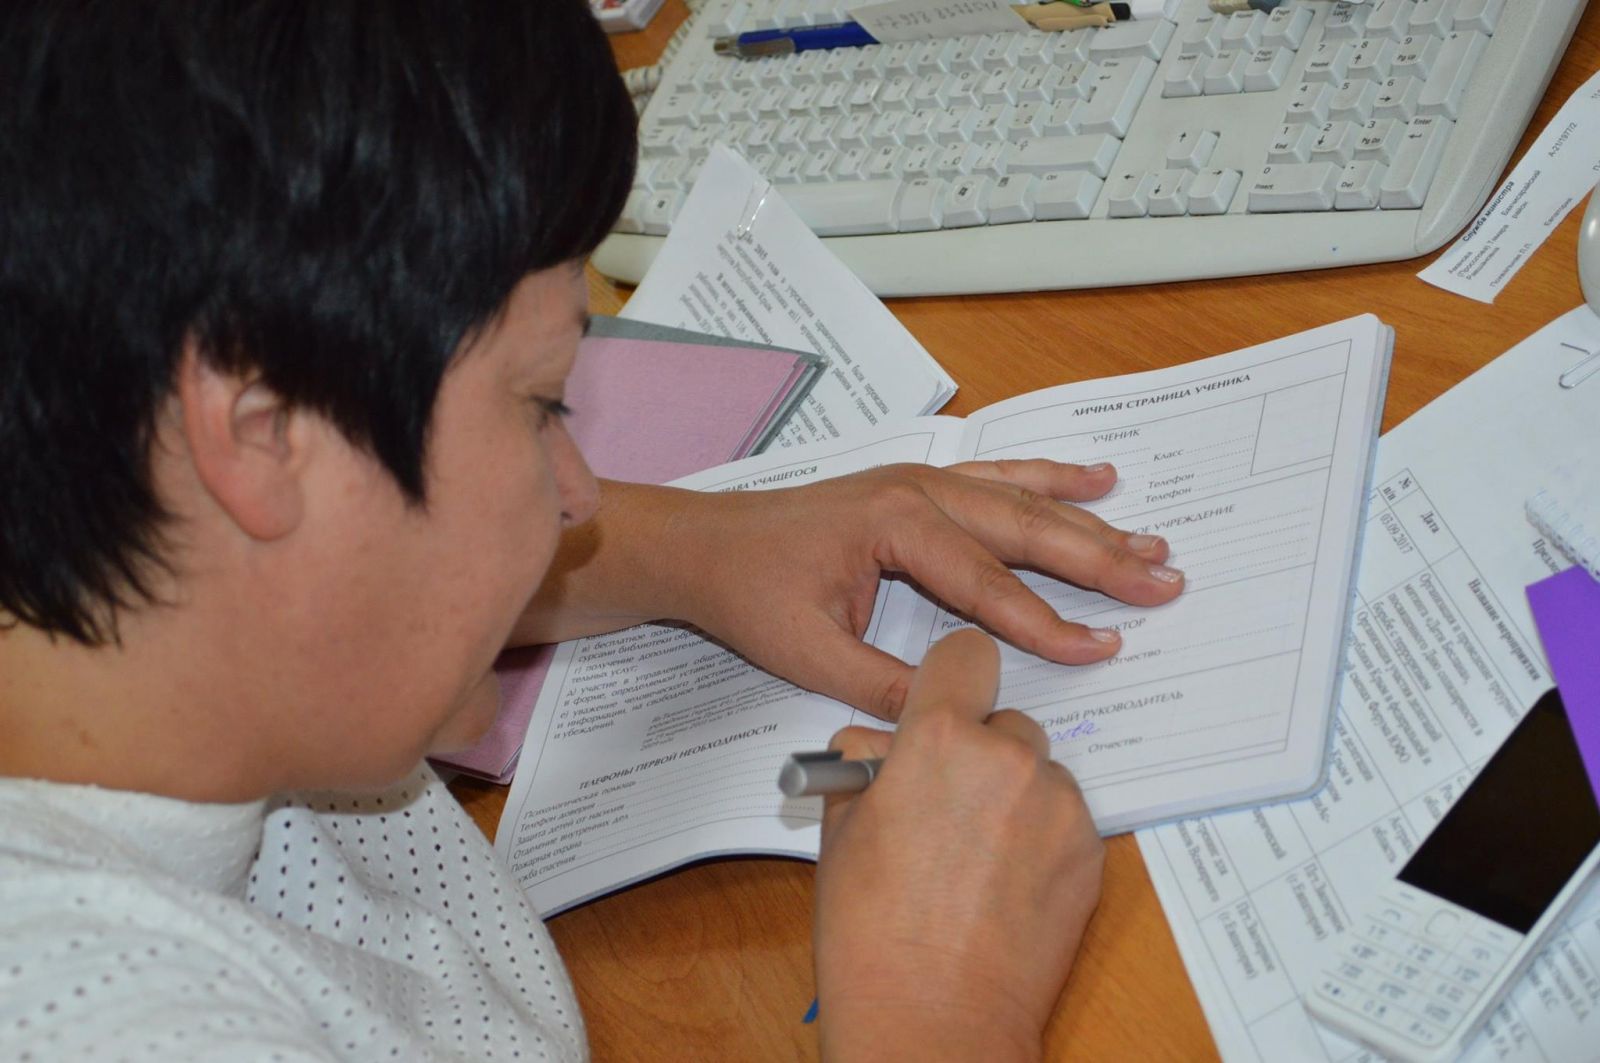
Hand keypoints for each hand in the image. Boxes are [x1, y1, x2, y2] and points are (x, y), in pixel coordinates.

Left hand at [650, 459, 1182, 719]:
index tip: (1102, 648)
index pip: (985, 583)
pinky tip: (1096, 480)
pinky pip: (998, 478)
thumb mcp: (809, 653)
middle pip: (1023, 528)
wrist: (706, 546)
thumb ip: (885, 684)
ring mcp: (920, 482)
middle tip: (1164, 580)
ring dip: (1089, 522)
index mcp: (893, 524)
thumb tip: (956, 711)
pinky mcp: (918, 488)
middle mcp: (917, 491)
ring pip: (1021, 501)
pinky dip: (1049, 478)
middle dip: (1098, 559)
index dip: (1045, 622)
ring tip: (1151, 538)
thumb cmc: (751, 592)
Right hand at [812, 629, 1103, 1061]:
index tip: (945, 704)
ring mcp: (1058, 806)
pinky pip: (1064, 819)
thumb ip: (865, 766)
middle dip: (980, 752)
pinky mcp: (1090, 852)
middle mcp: (1009, 759)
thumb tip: (875, 746)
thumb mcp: (841, 830)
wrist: (932, 1018)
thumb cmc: (873, 934)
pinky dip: (1041, 840)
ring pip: (1039, 772)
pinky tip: (1004, 886)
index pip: (966, 654)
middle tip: (948, 808)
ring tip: (975, 859)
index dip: (951, 679)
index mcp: (939, 739)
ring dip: (1014, 796)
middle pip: (1005, 721)